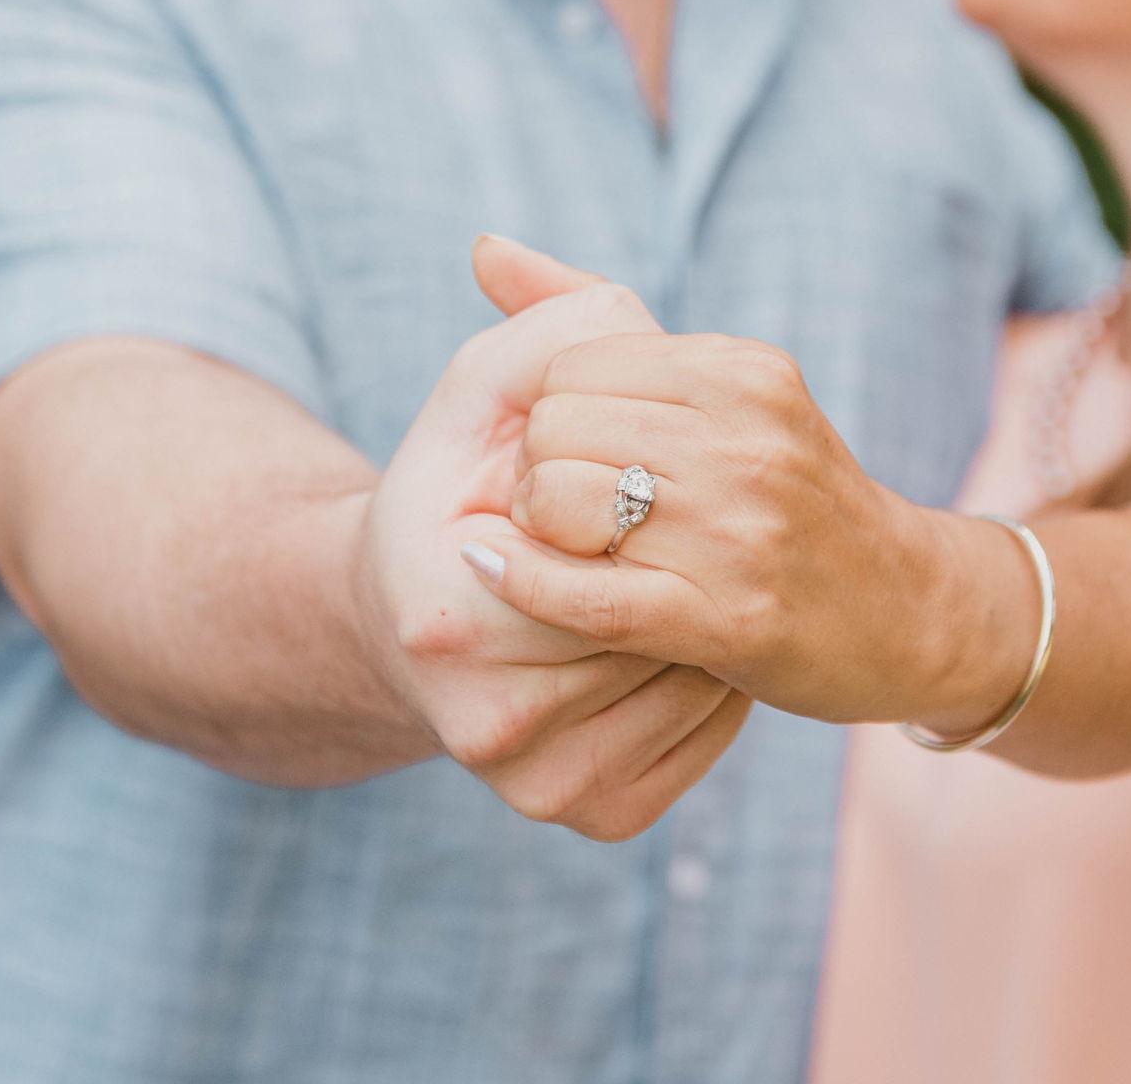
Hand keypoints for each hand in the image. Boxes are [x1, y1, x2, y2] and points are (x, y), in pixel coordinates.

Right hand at [356, 271, 751, 839]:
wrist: (413, 615)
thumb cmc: (457, 482)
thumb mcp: (480, 390)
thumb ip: (554, 334)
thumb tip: (631, 314)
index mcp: (450, 612)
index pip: (602, 548)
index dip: (642, 491)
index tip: (655, 454)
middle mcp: (484, 724)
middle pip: (654, 620)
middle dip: (689, 550)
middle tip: (708, 501)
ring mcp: (537, 785)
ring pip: (689, 679)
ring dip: (713, 610)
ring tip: (700, 556)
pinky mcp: (591, 814)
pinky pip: (700, 736)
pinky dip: (717, 674)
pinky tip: (695, 620)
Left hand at [466, 238, 949, 723]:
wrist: (909, 608)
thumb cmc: (788, 488)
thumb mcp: (720, 381)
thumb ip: (593, 311)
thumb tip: (482, 248)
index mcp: (741, 370)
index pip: (572, 366)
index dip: (554, 414)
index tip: (583, 452)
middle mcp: (745, 438)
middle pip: (555, 431)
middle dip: (539, 470)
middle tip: (573, 506)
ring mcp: (742, 531)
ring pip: (560, 505)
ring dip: (542, 531)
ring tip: (578, 544)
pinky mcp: (730, 619)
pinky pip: (586, 596)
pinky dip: (526, 584)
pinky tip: (497, 572)